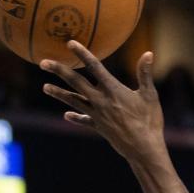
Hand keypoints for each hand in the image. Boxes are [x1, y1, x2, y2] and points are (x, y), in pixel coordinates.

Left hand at [41, 42, 164, 164]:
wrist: (143, 149)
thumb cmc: (150, 121)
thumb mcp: (150, 95)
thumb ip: (145, 74)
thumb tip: (148, 53)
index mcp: (113, 90)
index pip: (94, 66)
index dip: (82, 53)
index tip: (70, 43)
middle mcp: (101, 101)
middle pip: (76, 82)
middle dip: (59, 71)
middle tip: (43, 62)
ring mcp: (97, 114)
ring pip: (74, 100)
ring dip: (59, 93)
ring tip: (45, 87)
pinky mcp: (99, 127)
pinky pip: (84, 120)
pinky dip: (76, 117)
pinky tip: (66, 114)